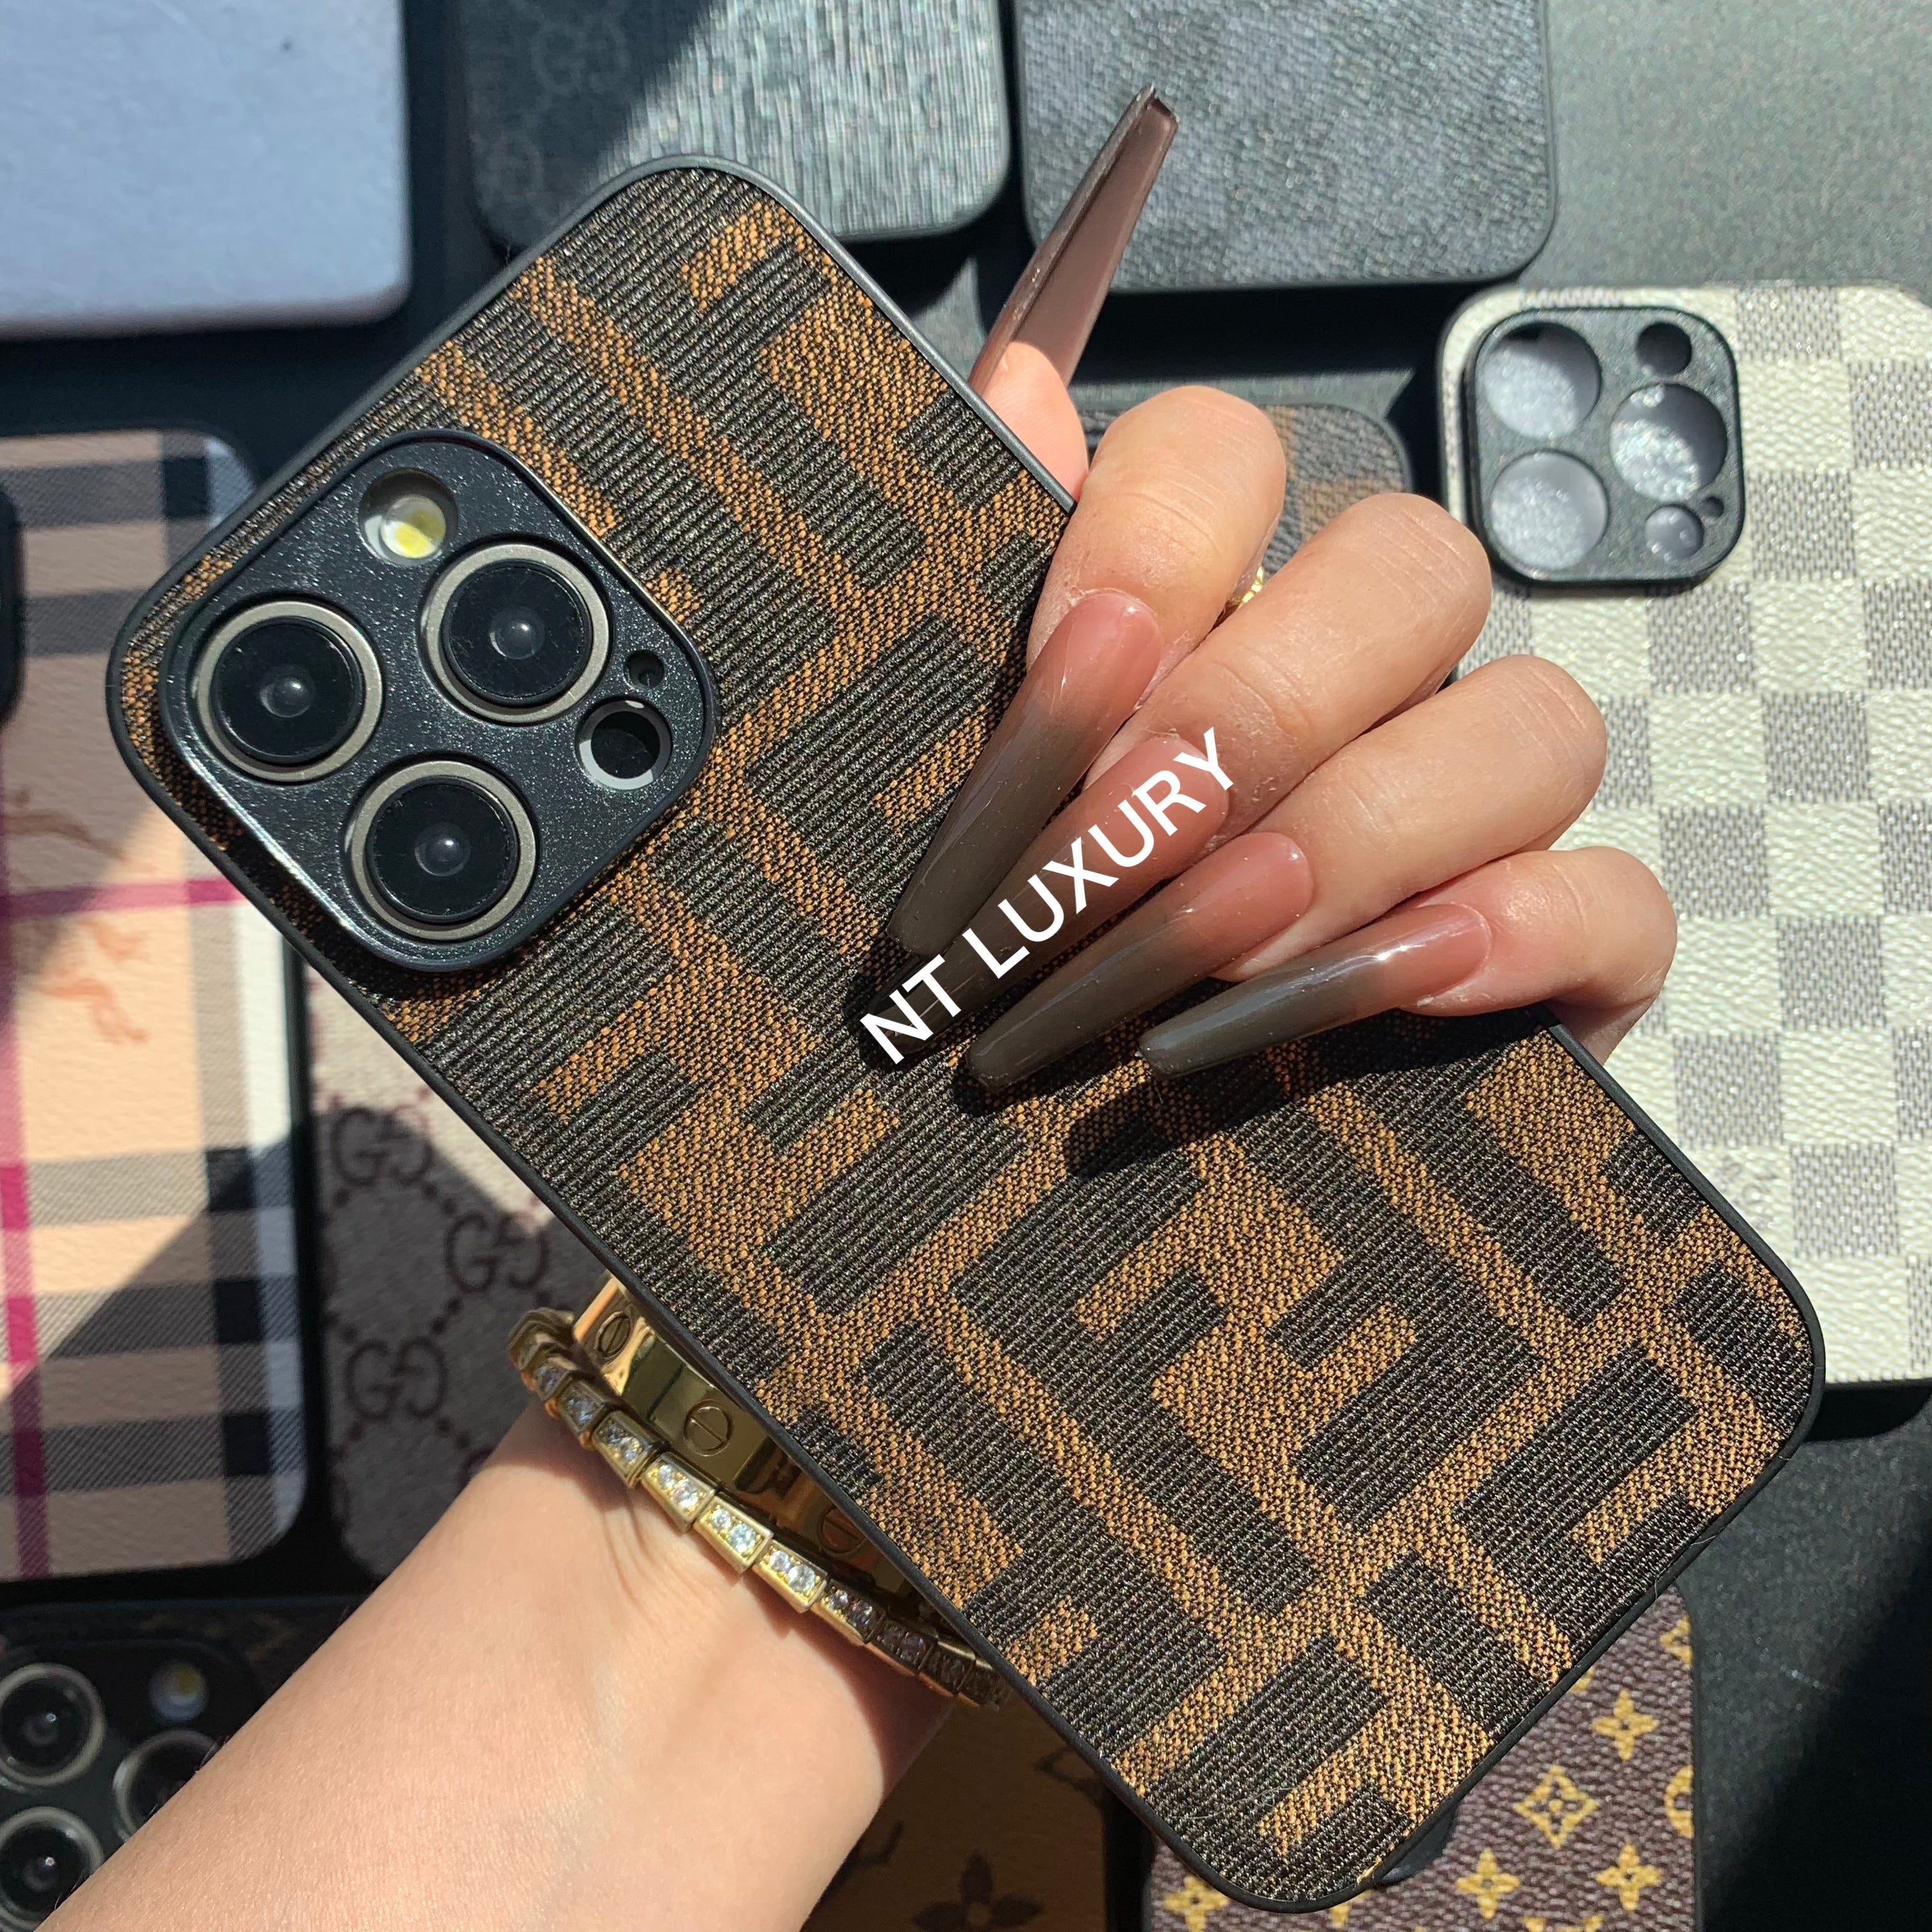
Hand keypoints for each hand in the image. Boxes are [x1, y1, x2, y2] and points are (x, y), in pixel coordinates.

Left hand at [890, 345, 1673, 1085]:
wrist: (1133, 1115)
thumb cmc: (1058, 932)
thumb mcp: (1007, 767)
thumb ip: (1004, 576)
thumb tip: (1016, 388)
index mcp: (1229, 601)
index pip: (1230, 458)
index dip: (1149, 540)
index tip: (1064, 663)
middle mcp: (1373, 674)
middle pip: (1409, 571)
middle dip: (1257, 709)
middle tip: (1123, 841)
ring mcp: (1485, 805)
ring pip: (1534, 723)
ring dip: (1368, 829)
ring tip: (1224, 942)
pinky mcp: (1563, 943)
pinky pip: (1614, 897)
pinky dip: (1519, 932)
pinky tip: (1402, 980)